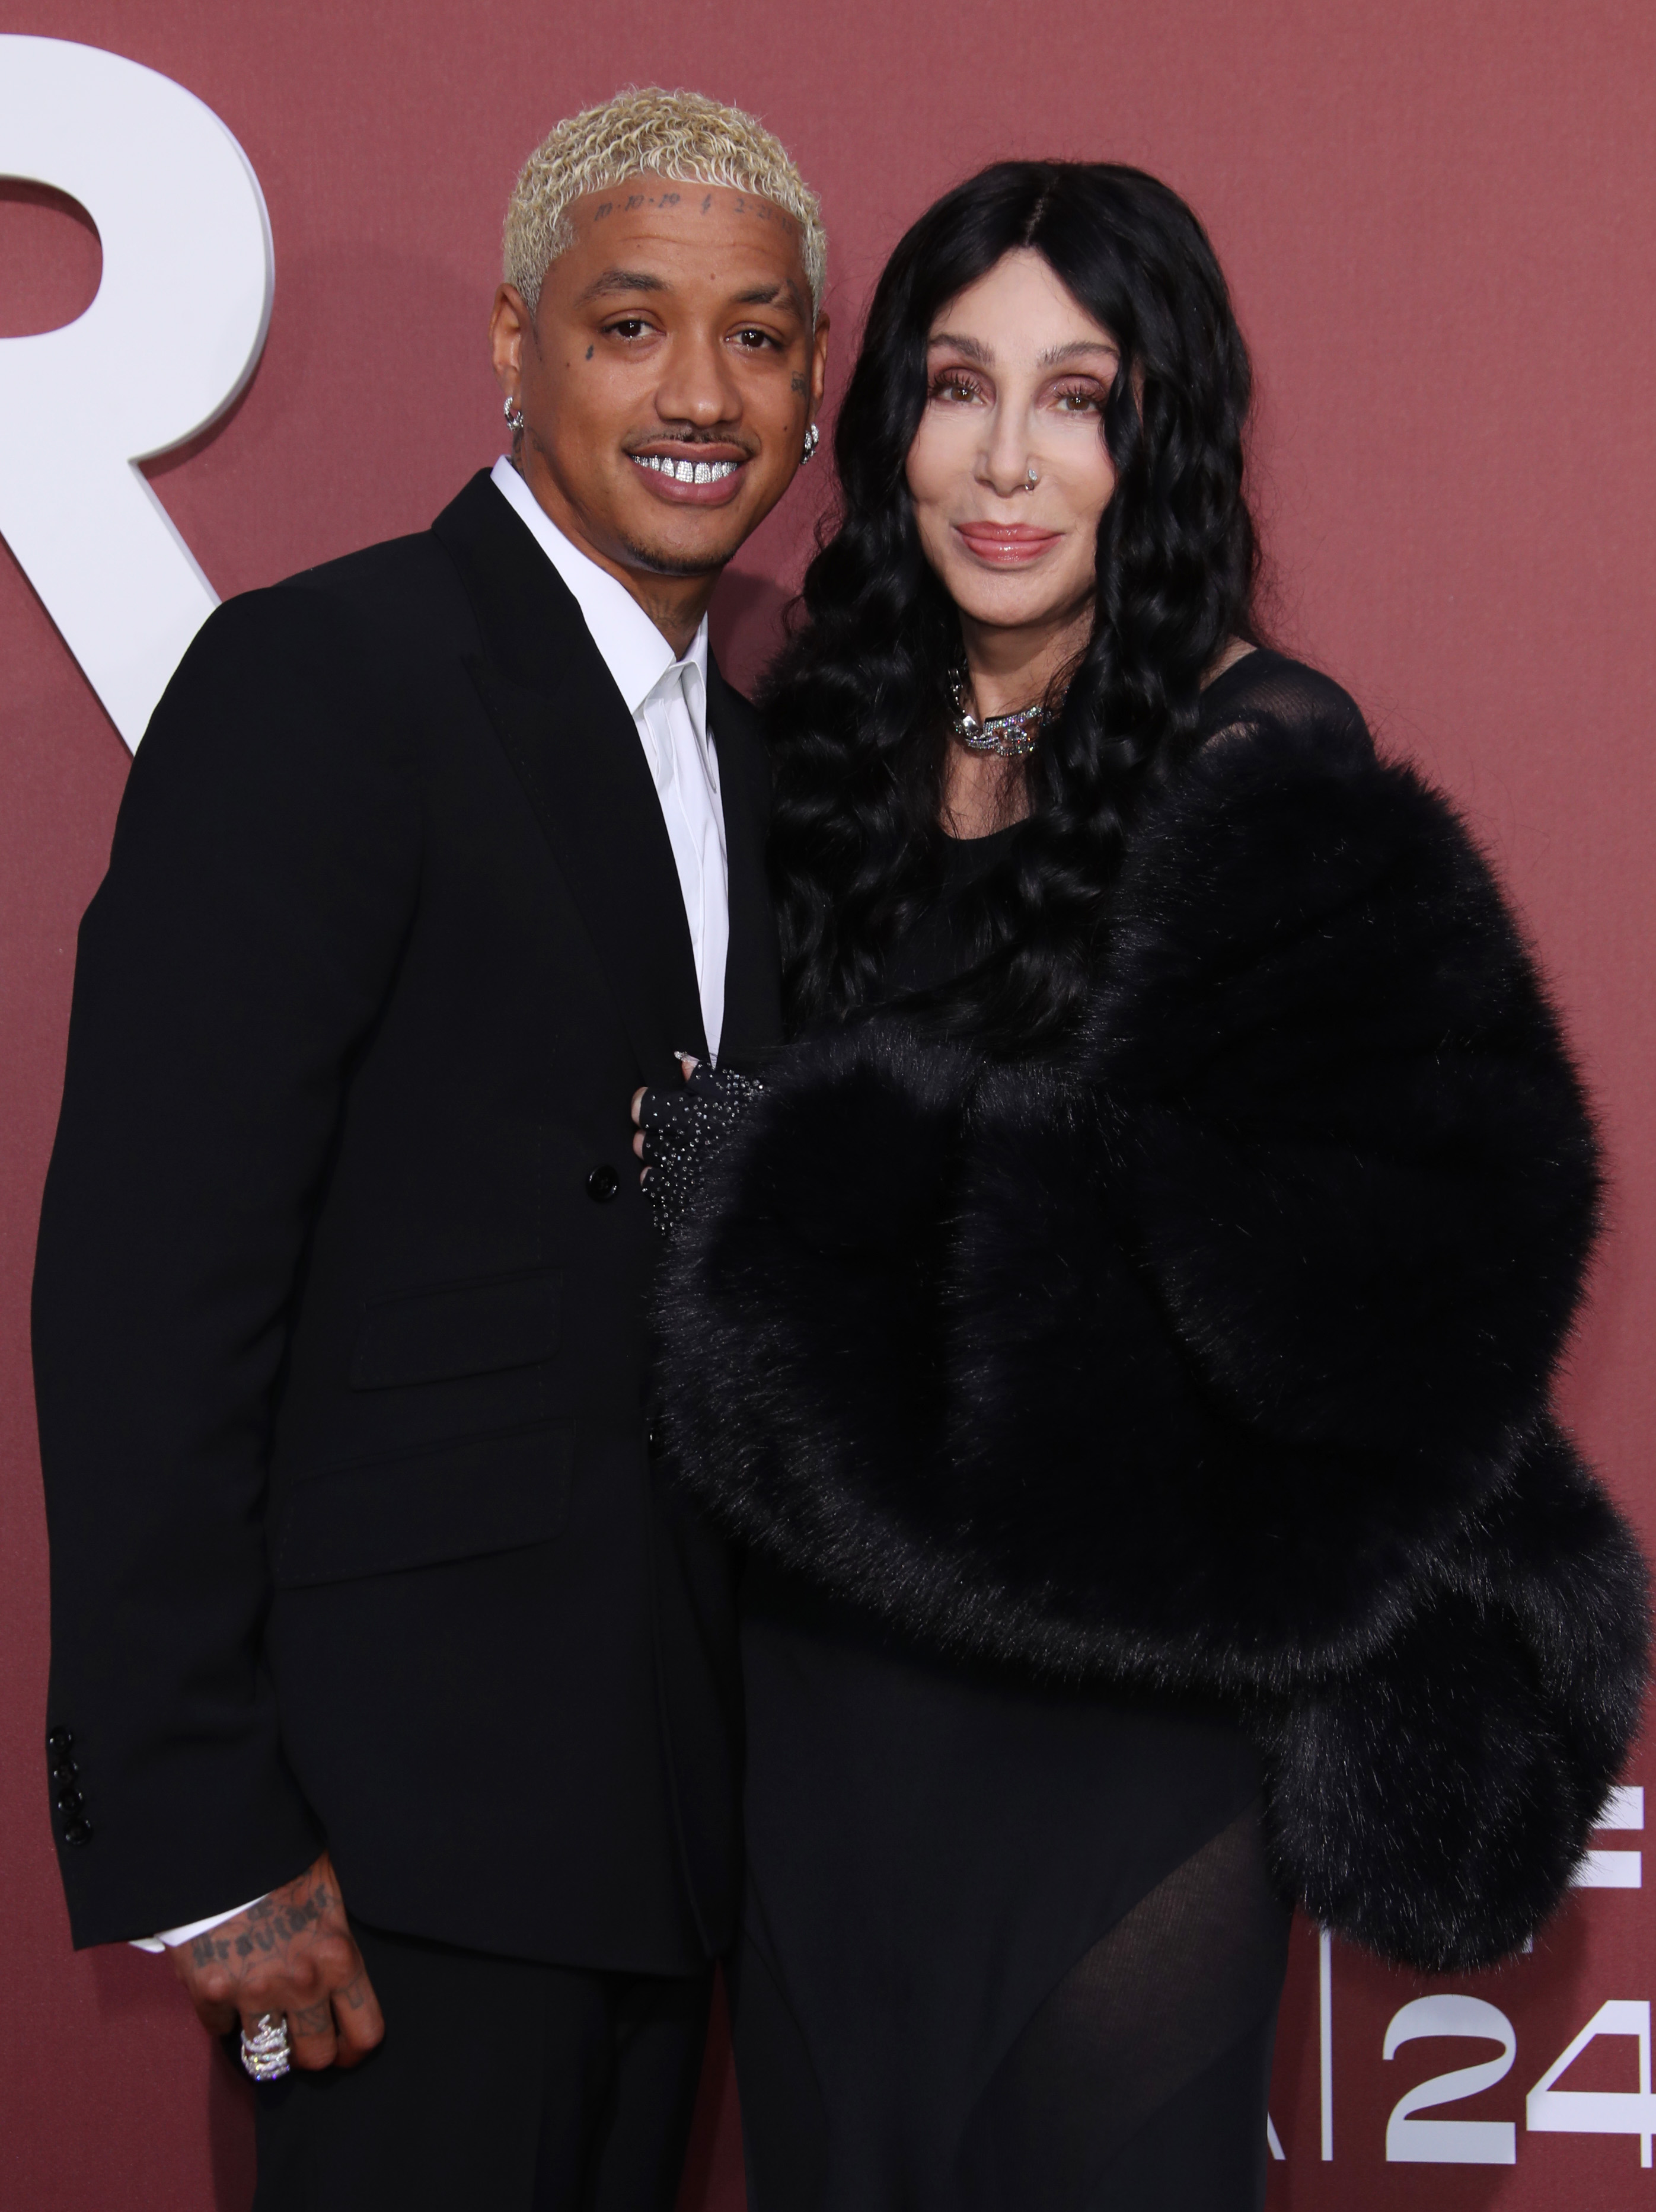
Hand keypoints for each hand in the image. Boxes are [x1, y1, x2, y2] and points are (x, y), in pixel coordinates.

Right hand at [170, 1850, 383, 2070]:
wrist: (225, 1847)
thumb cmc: (286, 1862)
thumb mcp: (334, 1889)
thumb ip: (343, 1935)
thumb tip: (353, 1962)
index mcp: (338, 1958)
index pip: (365, 2033)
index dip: (356, 2048)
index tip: (346, 2048)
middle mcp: (301, 1984)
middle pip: (316, 2057)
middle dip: (311, 2053)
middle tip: (303, 2039)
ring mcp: (253, 1992)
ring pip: (266, 2055)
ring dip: (267, 2042)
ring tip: (267, 2024)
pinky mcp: (210, 1992)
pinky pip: (219, 2029)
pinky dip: (224, 2019)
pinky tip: (228, 1996)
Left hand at [630, 1055, 766, 1235]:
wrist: (795, 1181)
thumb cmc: (772, 1132)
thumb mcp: (743, 1093)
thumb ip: (707, 1079)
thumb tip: (684, 1063)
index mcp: (688, 1119)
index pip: (648, 1108)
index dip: (644, 1104)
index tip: (644, 1101)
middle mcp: (679, 1152)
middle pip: (646, 1142)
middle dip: (649, 1136)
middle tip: (656, 1132)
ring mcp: (682, 1186)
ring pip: (651, 1175)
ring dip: (655, 1165)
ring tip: (669, 1160)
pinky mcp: (689, 1213)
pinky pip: (663, 1205)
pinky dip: (666, 1196)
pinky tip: (678, 1190)